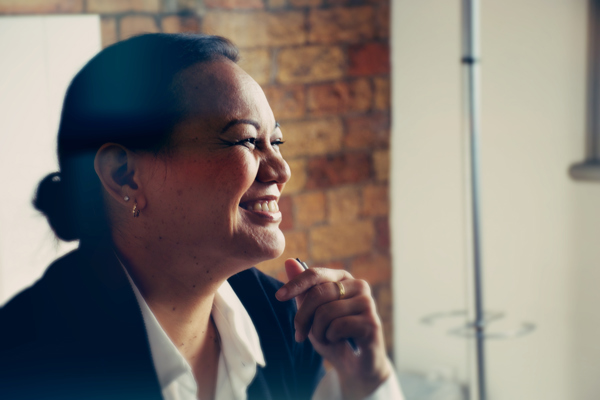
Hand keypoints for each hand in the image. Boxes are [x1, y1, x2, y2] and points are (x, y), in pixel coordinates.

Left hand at [275, 259, 391, 399]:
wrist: (354, 364)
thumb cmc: (333, 335)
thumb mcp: (312, 313)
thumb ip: (303, 289)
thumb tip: (289, 261)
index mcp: (343, 278)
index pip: (315, 274)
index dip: (296, 284)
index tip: (279, 296)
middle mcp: (358, 285)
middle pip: (318, 294)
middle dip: (303, 317)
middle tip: (299, 334)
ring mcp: (367, 302)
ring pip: (326, 312)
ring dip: (318, 331)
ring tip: (325, 338)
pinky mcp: (371, 322)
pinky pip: (338, 326)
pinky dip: (330, 338)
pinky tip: (338, 341)